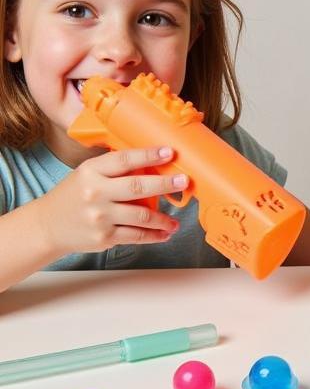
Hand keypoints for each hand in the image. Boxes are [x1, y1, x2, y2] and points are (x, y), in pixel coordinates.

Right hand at [37, 146, 187, 256]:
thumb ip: (113, 171)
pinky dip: (154, 235)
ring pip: (142, 216)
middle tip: (183, 181)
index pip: (124, 160)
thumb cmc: (73, 197)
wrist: (47, 225)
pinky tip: (164, 233)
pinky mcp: (104, 236)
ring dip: (163, 219)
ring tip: (175, 221)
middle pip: (138, 187)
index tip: (169, 152)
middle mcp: (95, 192)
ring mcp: (100, 216)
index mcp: (91, 171)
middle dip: (165, 184)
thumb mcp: (86, 175)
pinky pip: (137, 235)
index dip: (148, 155)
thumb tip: (151, 165)